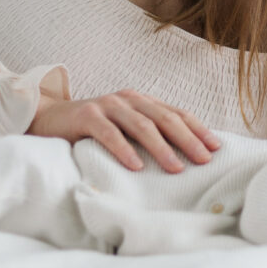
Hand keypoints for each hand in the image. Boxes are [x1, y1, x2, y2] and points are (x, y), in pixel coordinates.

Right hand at [28, 89, 220, 172]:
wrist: (50, 117)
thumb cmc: (93, 129)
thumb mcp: (125, 128)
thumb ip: (148, 135)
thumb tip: (183, 158)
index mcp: (143, 101)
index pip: (176, 114)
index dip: (197, 129)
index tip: (216, 148)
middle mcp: (129, 99)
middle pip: (165, 118)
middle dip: (188, 139)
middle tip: (204, 160)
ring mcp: (108, 105)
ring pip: (141, 125)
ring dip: (161, 148)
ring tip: (176, 168)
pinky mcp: (87, 115)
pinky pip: (109, 133)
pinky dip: (124, 149)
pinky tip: (136, 166)